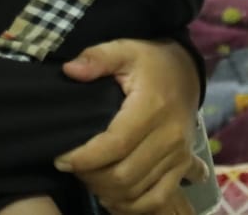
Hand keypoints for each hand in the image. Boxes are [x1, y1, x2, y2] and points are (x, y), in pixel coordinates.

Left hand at [56, 40, 204, 214]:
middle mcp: (170, 136)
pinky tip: (113, 198)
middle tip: (73, 168)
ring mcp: (179, 155)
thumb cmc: (151, 62)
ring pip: (137, 192)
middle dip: (91, 178)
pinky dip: (132, 207)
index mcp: (153, 107)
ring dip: (107, 193)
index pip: (115, 145)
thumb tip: (70, 70)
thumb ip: (97, 57)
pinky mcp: (182, 166)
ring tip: (90, 178)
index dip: (84, 158)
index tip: (61, 158)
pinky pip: (157, 200)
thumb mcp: (125, 49)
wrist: (186, 72)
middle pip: (124, 175)